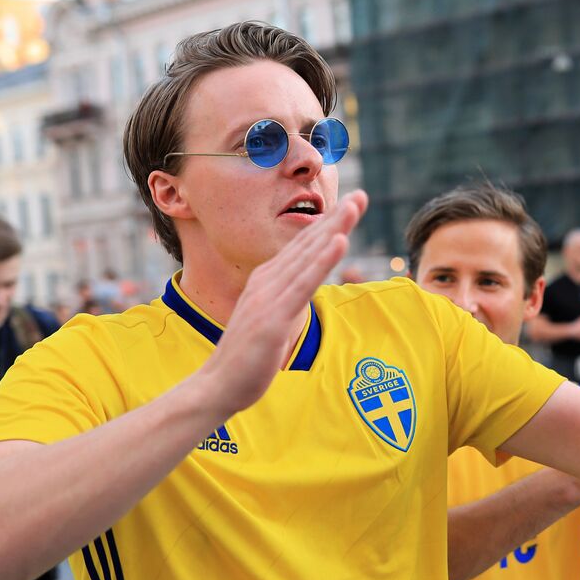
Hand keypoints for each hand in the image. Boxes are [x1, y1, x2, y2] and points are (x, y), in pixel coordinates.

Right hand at [198, 191, 366, 414]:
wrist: (218, 383)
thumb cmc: (247, 356)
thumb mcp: (271, 319)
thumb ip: (287, 301)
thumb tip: (303, 292)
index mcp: (267, 280)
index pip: (303, 247)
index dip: (327, 225)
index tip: (350, 204)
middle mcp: (268, 281)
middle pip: (308, 244)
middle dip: (337, 218)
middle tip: (361, 195)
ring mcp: (270, 297)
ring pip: (309, 256)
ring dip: (334, 229)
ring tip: (355, 206)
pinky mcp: (275, 316)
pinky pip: (304, 284)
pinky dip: (322, 261)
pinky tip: (339, 242)